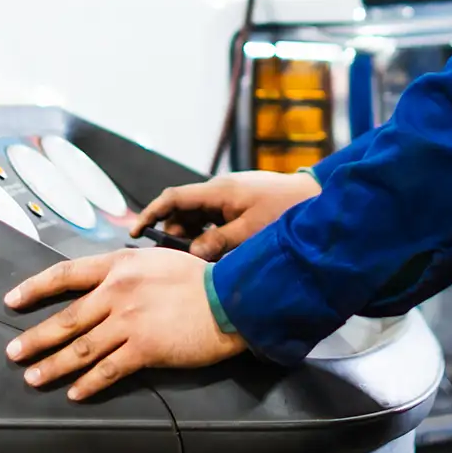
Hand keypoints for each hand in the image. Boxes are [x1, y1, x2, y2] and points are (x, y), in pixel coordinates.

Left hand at [4, 248, 247, 399]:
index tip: (13, 300)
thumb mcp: (158, 260)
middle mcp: (118, 292)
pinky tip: (74, 393)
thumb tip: (106, 284)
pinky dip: (88, 384)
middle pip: (66, 318)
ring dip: (53, 365)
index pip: (65, 274)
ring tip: (32, 378)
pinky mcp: (144, 349)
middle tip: (13, 352)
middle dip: (35, 338)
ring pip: (80, 348)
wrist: (231, 299)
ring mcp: (129, 321)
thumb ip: (129, 271)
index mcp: (119, 266)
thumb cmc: (201, 279)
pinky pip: (108, 370)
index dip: (34, 288)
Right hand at [130, 170, 320, 259]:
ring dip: (193, 237)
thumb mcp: (250, 231)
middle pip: (183, 211)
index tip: (135, 231)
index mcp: (218, 192)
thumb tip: (192, 254)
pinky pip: (214, 221)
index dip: (150, 213)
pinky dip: (209, 236)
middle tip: (174, 259)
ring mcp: (230, 198)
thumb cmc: (285, 210)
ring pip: (199, 218)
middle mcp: (220, 192)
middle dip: (174, 233)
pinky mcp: (241, 206)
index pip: (173, 198)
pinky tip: (215, 254)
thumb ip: (219, 243)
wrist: (316, 196)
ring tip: (196, 260)